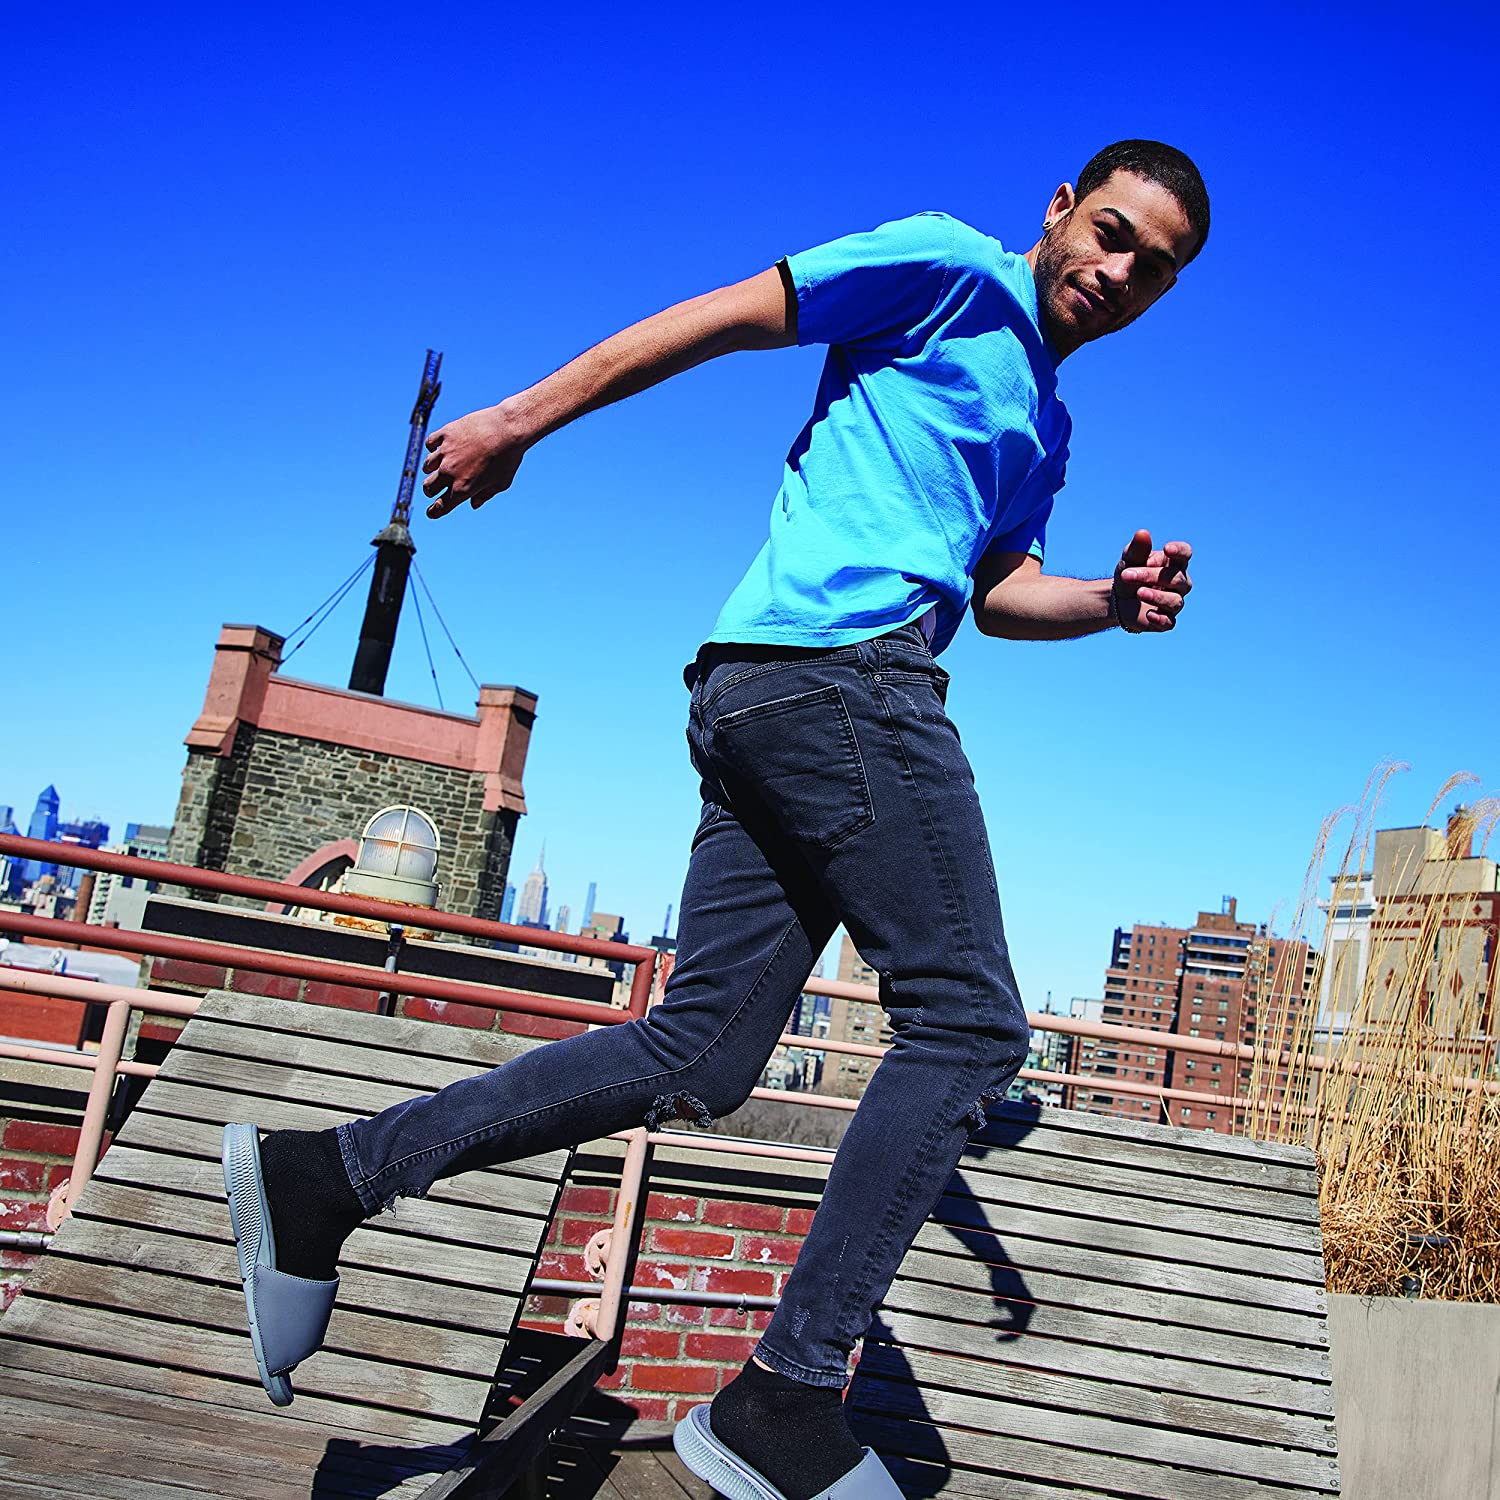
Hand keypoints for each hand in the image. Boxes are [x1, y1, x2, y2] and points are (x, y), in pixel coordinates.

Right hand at [422, 402, 529, 518]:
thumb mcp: (501, 482)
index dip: (434, 512)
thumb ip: (485, 495)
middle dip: (431, 490)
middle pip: (428, 488)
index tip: (432, 512)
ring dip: (432, 469)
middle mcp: (450, 472)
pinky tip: (442, 447)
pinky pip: (430, 444)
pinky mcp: (445, 434)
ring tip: (442, 465)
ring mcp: (446, 453)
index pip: (440, 507)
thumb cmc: (509, 458)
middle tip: (437, 487)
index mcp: (463, 489)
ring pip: (426, 466)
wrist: (509, 428)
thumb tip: (474, 504)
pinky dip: (433, 447)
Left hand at [1113, 530, 1192, 632]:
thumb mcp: (1129, 560)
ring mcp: (1174, 602)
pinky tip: (1148, 614)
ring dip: (1156, 596)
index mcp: (1173, 563)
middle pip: (1176, 578)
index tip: (1167, 549)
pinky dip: (1160, 619)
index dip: (1180, 551)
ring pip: (1175, 601)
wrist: (1116, 600)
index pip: (1185, 554)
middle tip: (1127, 574)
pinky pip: (1169, 622)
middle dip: (1152, 576)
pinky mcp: (1166, 621)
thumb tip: (1143, 533)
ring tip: (1138, 592)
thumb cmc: (1129, 574)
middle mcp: (1179, 582)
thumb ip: (1137, 548)